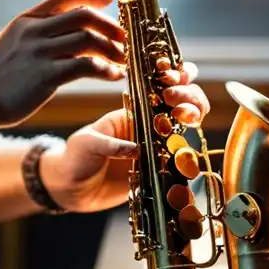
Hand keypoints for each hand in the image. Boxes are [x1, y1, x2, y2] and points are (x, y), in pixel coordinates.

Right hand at [0, 0, 125, 127]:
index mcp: (28, 20)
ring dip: (113, 49)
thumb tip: (73, 36)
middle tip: (124, 38)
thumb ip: (40, 36)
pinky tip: (114, 76)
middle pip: (84, 15)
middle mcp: (35, 31)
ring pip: (89, 39)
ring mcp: (40, 53)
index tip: (109, 1)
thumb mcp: (14, 45)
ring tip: (123, 60)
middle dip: (110, 25)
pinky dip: (107, 70)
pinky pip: (87, 66)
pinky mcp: (46, 76)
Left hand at [40, 59, 210, 212]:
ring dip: (194, 114)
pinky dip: (191, 154)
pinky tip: (191, 151)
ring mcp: (157, 146)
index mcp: (132, 111)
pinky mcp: (160, 169)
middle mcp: (149, 125)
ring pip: (187, 125)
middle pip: (180, 101)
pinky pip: (182, 159)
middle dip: (189, 94)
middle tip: (178, 101)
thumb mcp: (88, 144)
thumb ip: (110, 144)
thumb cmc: (77, 158)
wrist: (74, 190)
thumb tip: (136, 150)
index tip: (171, 81)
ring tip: (189, 117)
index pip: (157, 87)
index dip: (171, 79)